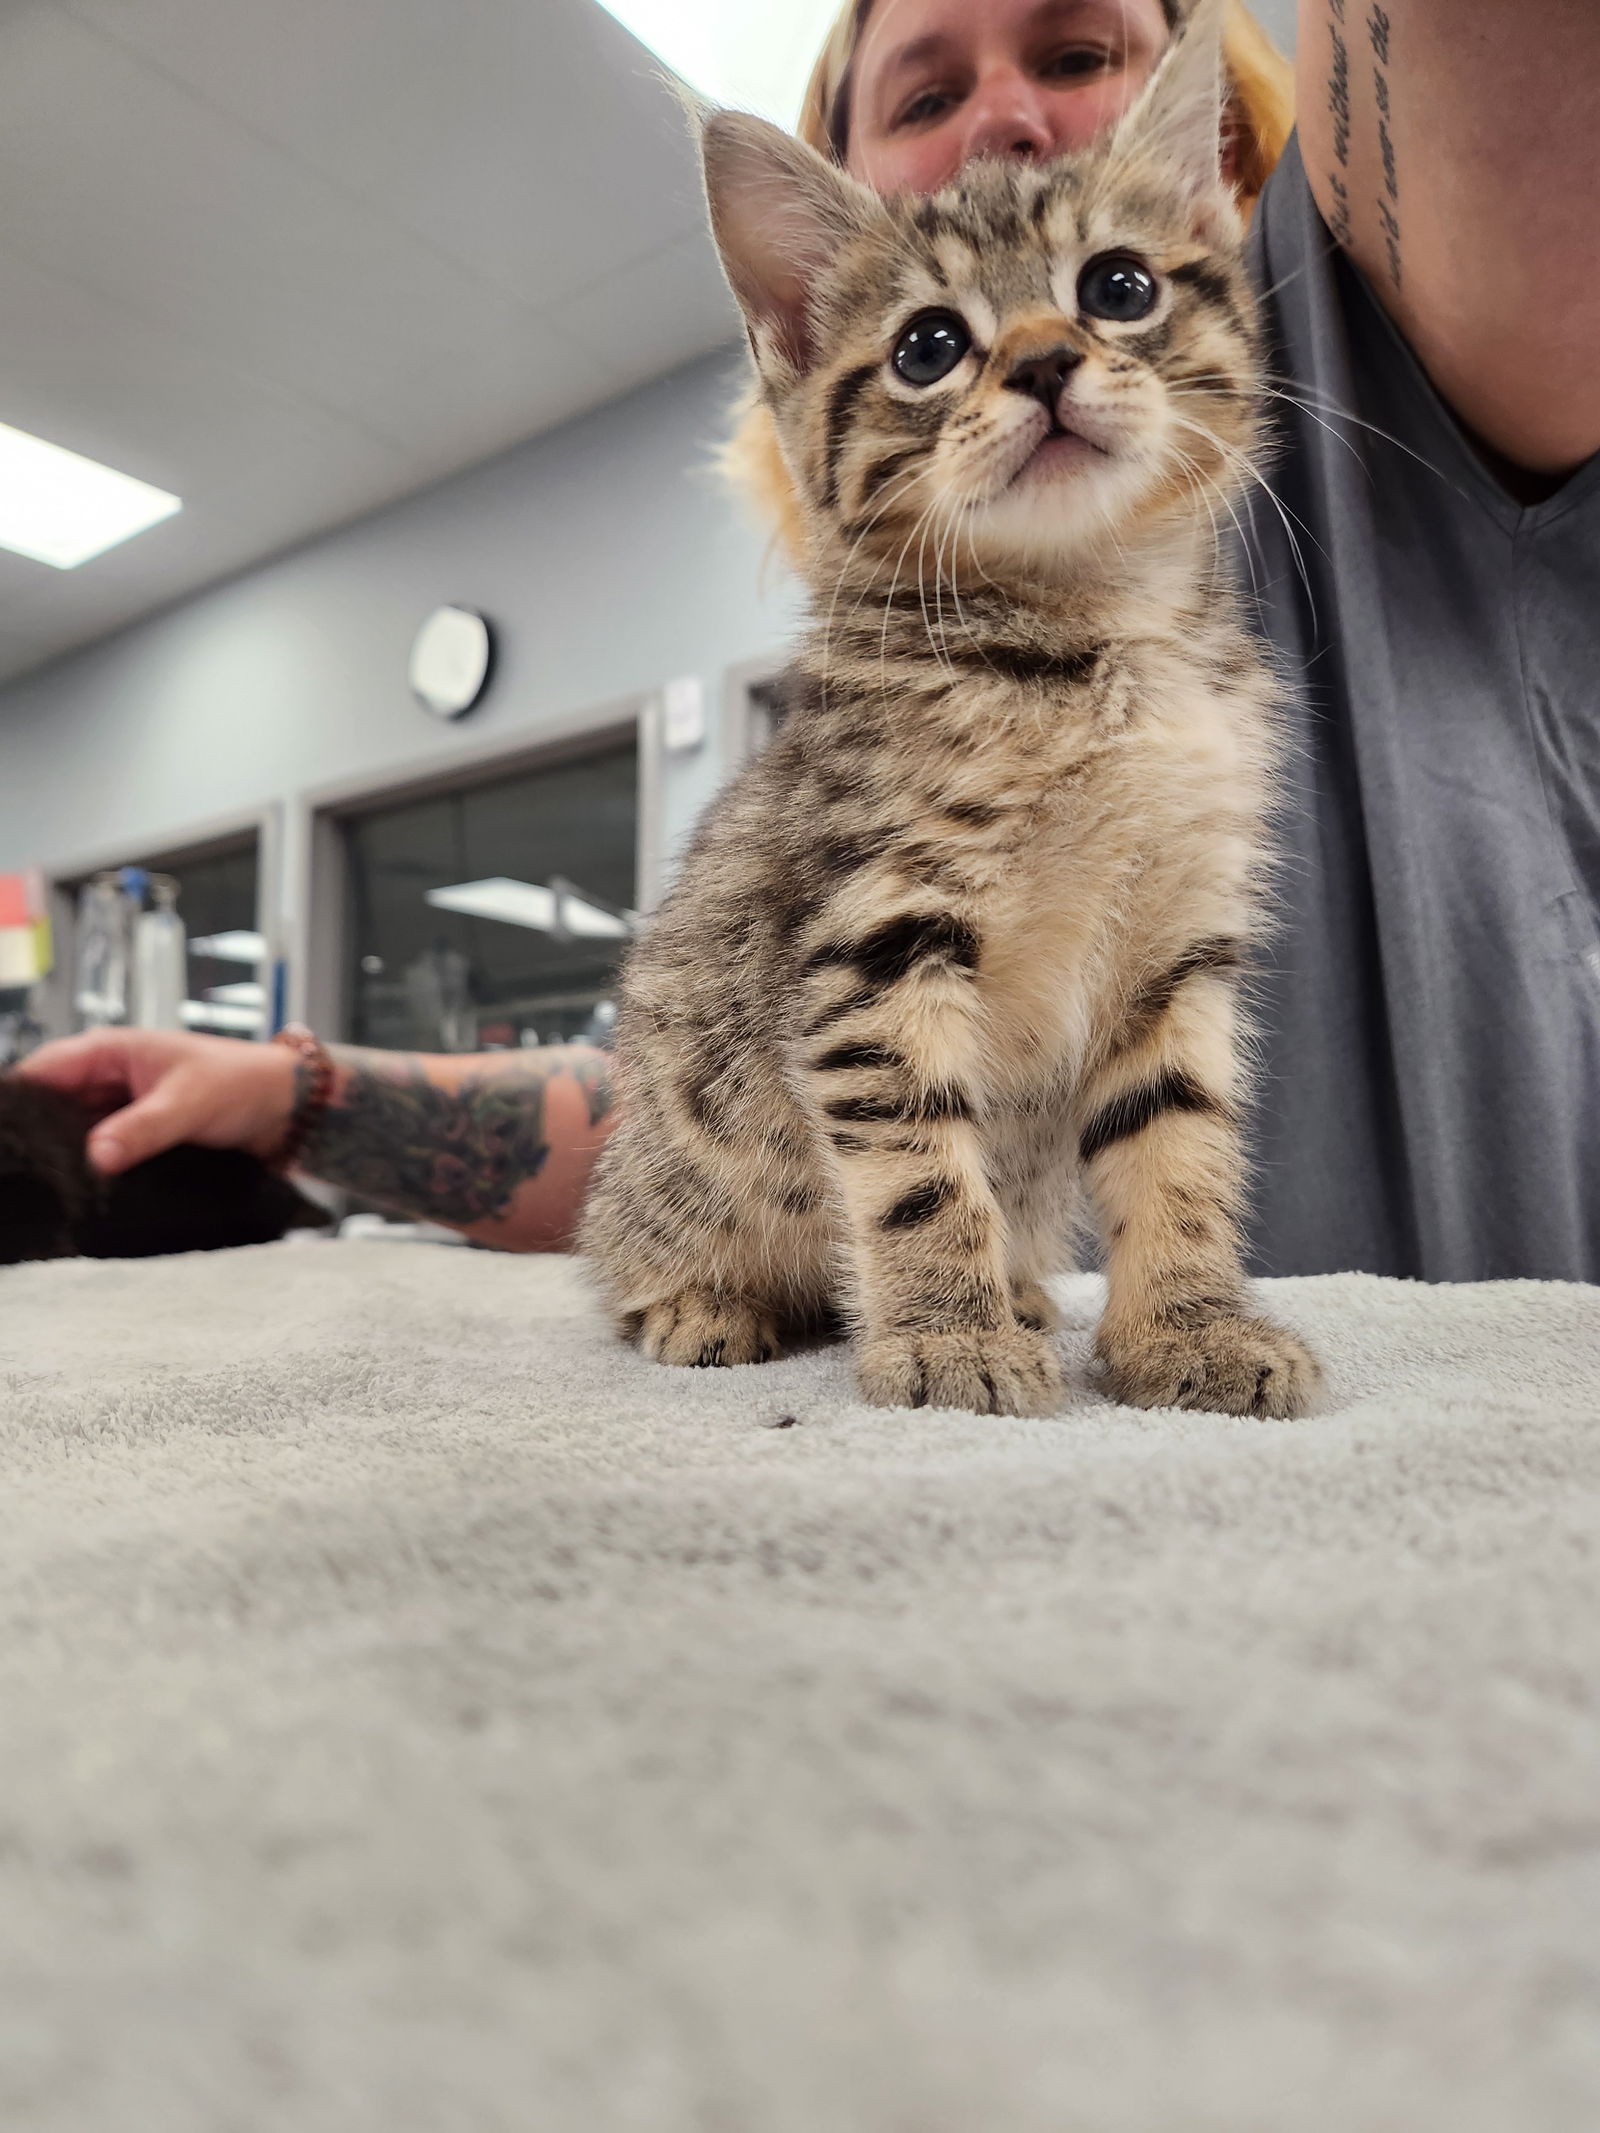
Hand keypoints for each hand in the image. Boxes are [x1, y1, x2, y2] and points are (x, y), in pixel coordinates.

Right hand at [15, 1029, 297, 1175]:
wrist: (287, 1108)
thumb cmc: (243, 1082)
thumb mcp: (189, 1103)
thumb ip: (143, 1128)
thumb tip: (97, 1155)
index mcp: (109, 1052)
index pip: (40, 1072)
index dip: (15, 1102)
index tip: (6, 1138)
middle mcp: (107, 1080)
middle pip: (49, 1108)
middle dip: (36, 1137)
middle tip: (23, 1175)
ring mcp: (120, 1111)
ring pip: (73, 1136)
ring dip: (66, 1158)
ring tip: (47, 1190)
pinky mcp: (137, 1139)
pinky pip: (103, 1155)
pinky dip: (94, 1171)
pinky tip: (85, 1194)